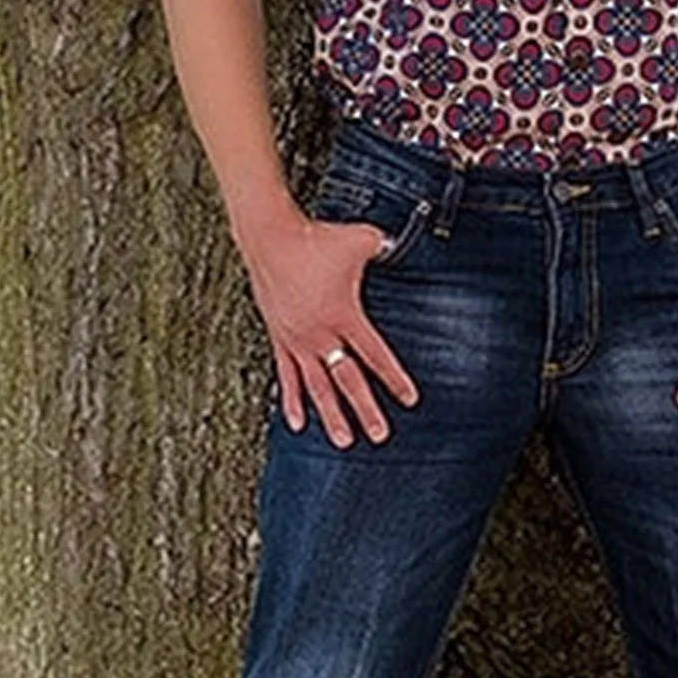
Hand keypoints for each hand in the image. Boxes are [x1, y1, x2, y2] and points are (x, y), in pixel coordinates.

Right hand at [240, 210, 419, 447]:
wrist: (268, 236)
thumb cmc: (313, 238)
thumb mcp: (359, 240)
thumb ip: (382, 247)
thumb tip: (398, 246)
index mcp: (343, 315)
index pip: (375, 355)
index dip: (394, 378)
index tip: (409, 399)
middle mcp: (320, 334)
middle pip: (347, 380)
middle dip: (366, 410)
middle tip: (380, 435)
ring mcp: (298, 340)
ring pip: (317, 387)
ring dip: (331, 416)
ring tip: (344, 442)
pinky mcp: (279, 339)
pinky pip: (286, 377)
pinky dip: (292, 401)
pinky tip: (298, 424)